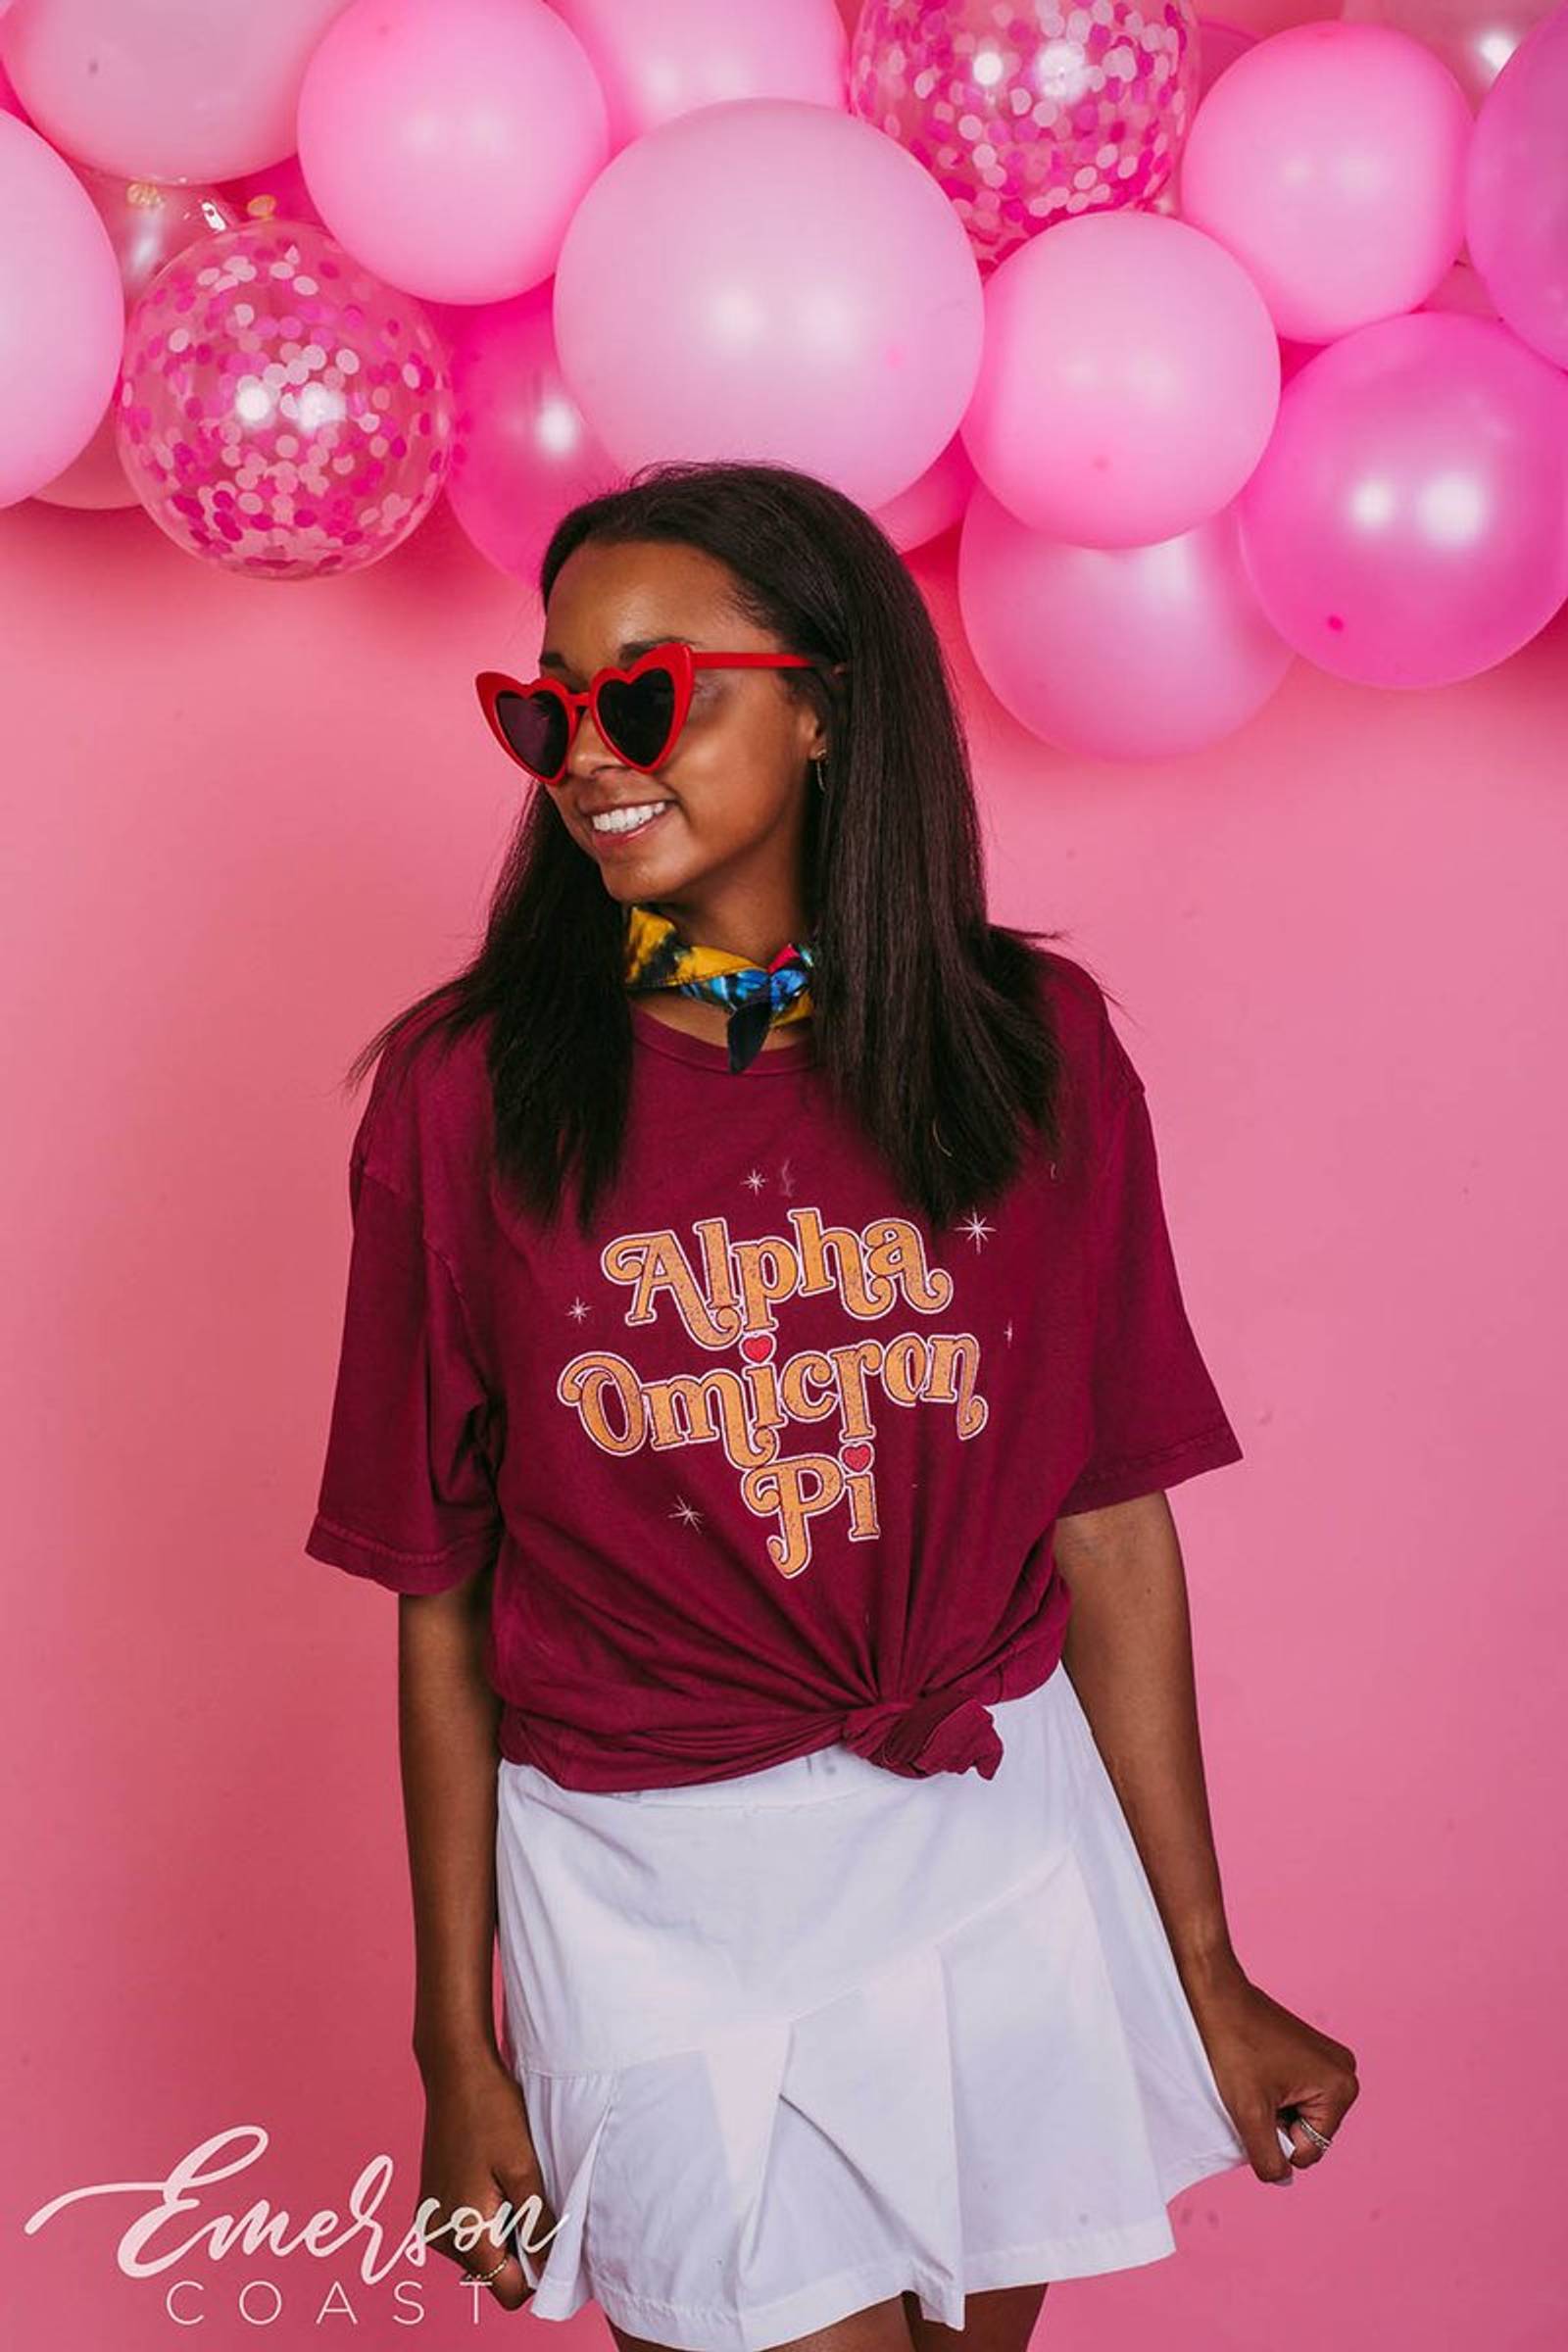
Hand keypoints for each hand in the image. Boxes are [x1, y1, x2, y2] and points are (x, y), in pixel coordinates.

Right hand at [414, 2048, 558, 2311]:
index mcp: (464, 2232)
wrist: (456, 2071)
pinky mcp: (430, 2203)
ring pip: (479, 2249)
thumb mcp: (524, 2169)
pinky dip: (485, 2214)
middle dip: (518, 2246)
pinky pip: (465, 2228)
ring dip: (502, 2228)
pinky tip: (493, 2176)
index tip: (550, 2237)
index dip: (535, 2272)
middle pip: (491, 2271)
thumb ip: (536, 2225)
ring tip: (511, 2181)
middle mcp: (440, 2235)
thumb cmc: (492, 2113)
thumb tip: (549, 2269)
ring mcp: (431, 2219)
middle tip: (532, 2198)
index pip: (505, 2289)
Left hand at [1182, 1962, 1358, 2184]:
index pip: (1308, 2150)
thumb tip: (1283, 2180)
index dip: (1275, 2137)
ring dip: (1275, 2109)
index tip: (1258, 2101)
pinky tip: (1258, 2071)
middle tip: (1254, 2090)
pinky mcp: (1313, 2055)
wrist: (1218, 1997)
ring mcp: (1330, 2062)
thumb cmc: (1234, 2047)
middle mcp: (1345, 2074)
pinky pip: (1297, 2095)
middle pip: (1308, 2133)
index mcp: (1341, 2089)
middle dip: (1277, 2123)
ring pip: (1300, 2116)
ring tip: (1254, 2078)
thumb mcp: (1250, 2114)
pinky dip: (1275, 2093)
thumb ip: (1269, 2159)